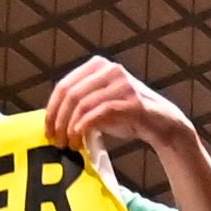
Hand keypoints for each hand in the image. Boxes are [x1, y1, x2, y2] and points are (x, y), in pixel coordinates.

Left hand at [42, 55, 185, 182]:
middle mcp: (109, 70)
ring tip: (69, 144)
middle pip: (71, 95)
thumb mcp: (100, 105)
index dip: (52, 109)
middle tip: (56, 141)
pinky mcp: (131, 102)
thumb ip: (80, 104)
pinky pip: (99, 113)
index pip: (64, 86)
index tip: (47, 130)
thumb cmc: (128, 116)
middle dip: (59, 120)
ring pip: (83, 105)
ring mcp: (122, 84)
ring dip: (71, 128)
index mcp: (98, 66)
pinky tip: (80, 138)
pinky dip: (85, 127)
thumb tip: (53, 120)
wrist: (162, 123)